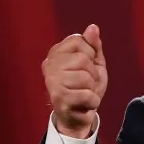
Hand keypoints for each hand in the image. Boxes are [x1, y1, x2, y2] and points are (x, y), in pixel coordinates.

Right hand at [43, 24, 107, 138]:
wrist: (78, 116)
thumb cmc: (85, 87)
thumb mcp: (94, 63)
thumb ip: (93, 45)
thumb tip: (93, 27)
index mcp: (56, 52)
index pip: (79, 40)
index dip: (90, 53)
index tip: (86, 66)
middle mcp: (50, 64)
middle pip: (83, 59)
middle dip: (92, 74)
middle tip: (86, 84)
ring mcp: (52, 81)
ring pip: (85, 77)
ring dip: (92, 88)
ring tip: (83, 93)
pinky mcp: (58, 98)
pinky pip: (87, 94)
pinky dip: (92, 101)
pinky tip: (83, 104)